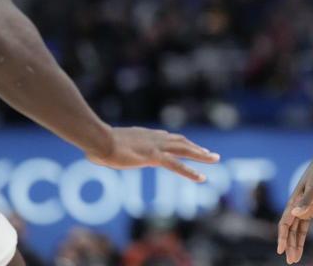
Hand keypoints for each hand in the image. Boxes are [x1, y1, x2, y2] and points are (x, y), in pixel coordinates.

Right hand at [85, 126, 219, 181]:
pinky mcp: (154, 157)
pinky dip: (190, 172)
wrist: (98, 139)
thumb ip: (114, 149)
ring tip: (215, 160)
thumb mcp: (110, 145)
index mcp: (146, 135)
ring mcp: (156, 146)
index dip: (181, 143)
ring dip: (201, 155)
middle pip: (182, 142)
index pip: (168, 138)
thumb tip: (101, 153)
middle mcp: (155, 138)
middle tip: (211, 154)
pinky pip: (177, 165)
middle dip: (197, 148)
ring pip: (185, 150)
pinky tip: (201, 178)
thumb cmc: (98, 143)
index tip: (191, 147)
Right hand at [277, 160, 312, 263]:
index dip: (282, 238)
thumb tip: (294, 215)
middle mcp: (299, 206)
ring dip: (300, 243)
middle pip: (292, 230)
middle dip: (290, 245)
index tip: (280, 251)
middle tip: (291, 261)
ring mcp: (310, 206)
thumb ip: (305, 201)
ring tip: (298, 258)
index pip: (285, 224)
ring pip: (302, 229)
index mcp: (294, 202)